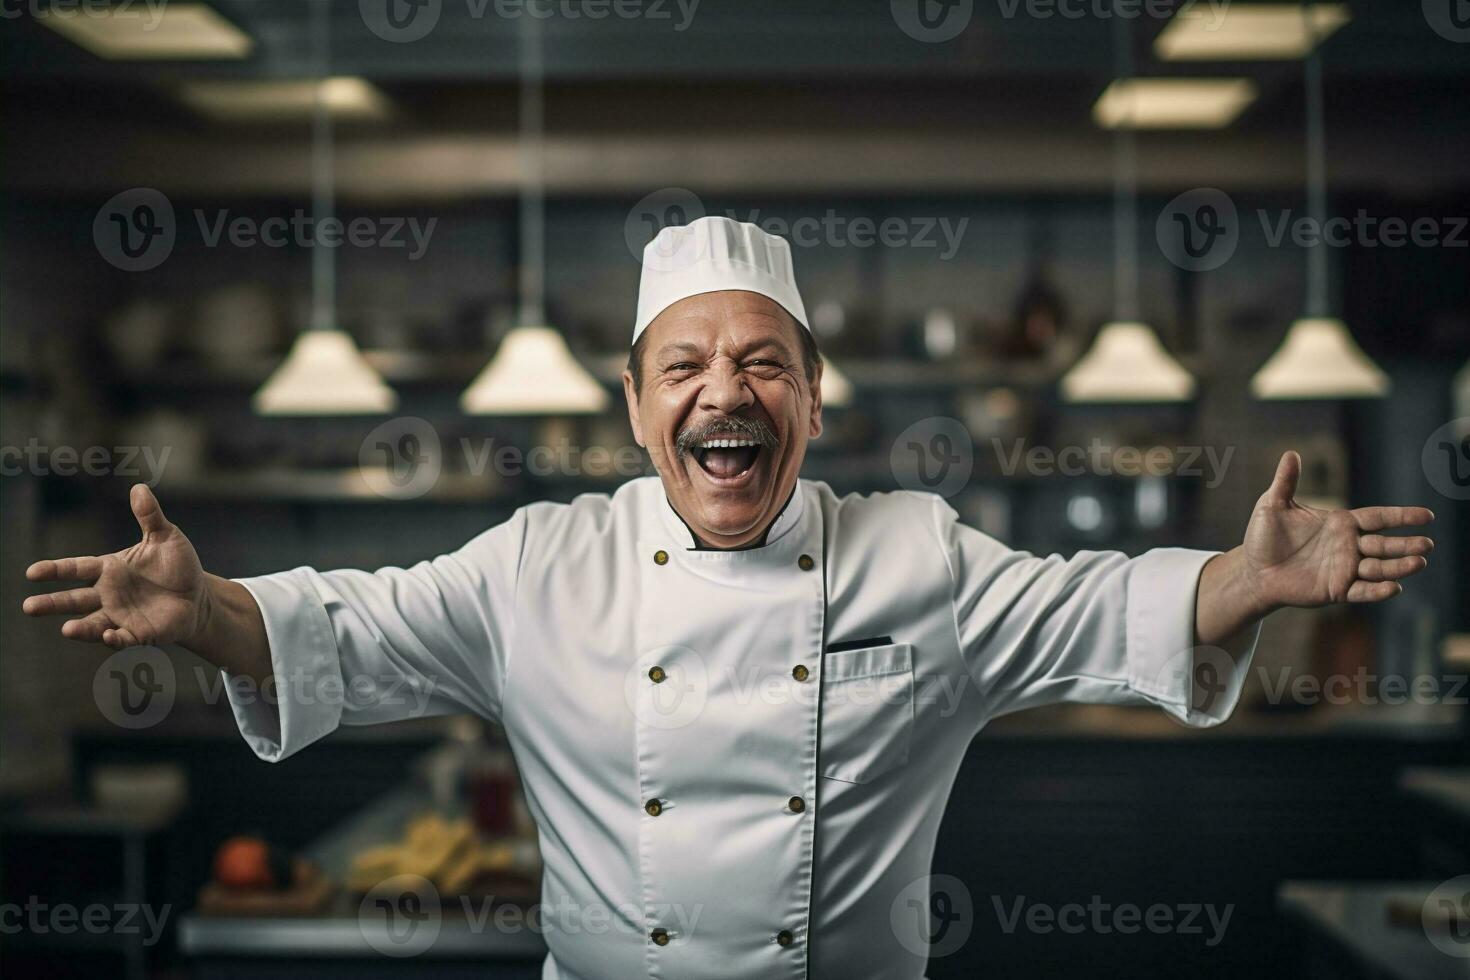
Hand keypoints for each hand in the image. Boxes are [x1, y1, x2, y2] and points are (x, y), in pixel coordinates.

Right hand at [23, 484, 207, 648]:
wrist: (198, 596)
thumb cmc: (177, 566)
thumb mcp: (166, 537)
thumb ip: (149, 516)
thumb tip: (139, 487)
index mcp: (109, 569)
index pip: (76, 568)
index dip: (55, 570)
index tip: (32, 572)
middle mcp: (108, 594)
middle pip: (74, 599)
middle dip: (52, 603)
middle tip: (29, 607)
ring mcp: (120, 615)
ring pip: (93, 623)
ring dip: (80, 628)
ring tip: (66, 630)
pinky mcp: (138, 633)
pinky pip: (123, 638)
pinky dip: (115, 639)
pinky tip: (110, 636)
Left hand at [1243, 451, 1433, 610]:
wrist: (1253, 570)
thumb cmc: (1263, 537)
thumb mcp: (1273, 505)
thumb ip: (1286, 481)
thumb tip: (1291, 453)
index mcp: (1341, 523)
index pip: (1378, 517)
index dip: (1403, 516)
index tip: (1428, 515)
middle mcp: (1349, 546)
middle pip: (1385, 544)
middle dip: (1407, 544)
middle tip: (1427, 544)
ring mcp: (1345, 569)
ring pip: (1379, 568)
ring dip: (1399, 567)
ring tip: (1419, 562)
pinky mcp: (1336, 590)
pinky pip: (1362, 591)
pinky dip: (1378, 590)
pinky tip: (1394, 587)